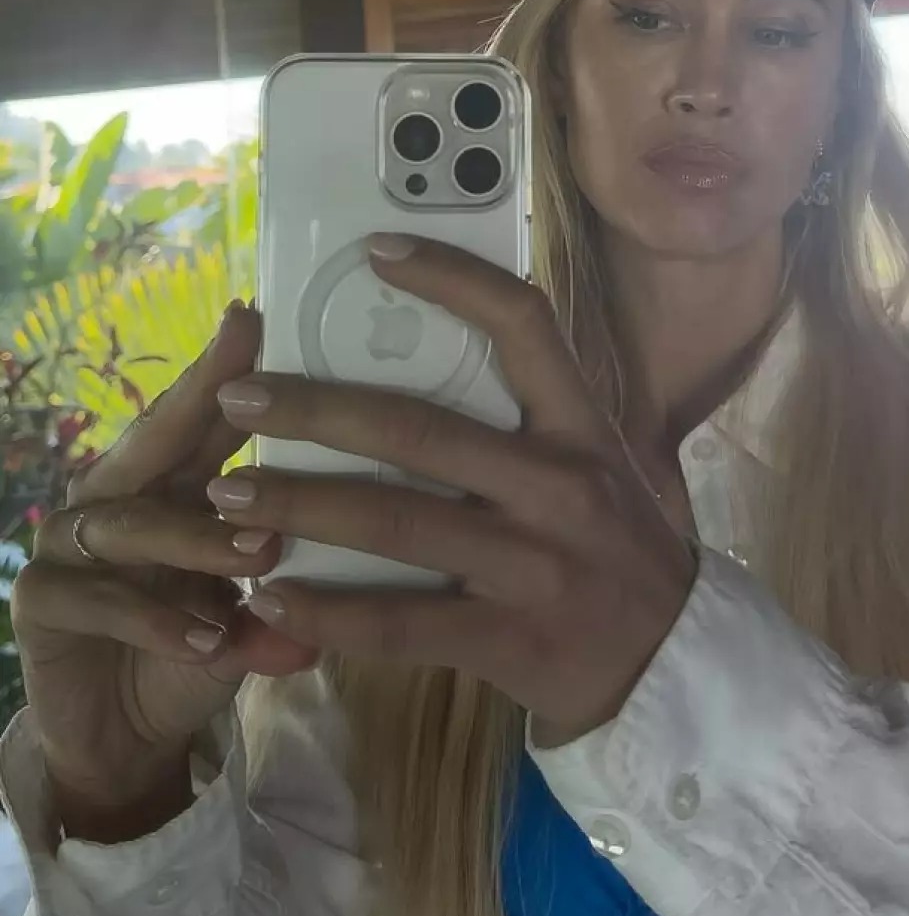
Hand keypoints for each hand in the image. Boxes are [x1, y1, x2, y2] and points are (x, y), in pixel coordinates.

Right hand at [10, 303, 320, 810]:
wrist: (127, 736)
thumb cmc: (201, 652)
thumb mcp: (257, 626)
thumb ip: (284, 613)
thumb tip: (323, 630)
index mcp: (175, 486)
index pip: (205, 420)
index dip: (226, 370)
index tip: (257, 317)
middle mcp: (119, 499)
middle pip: (153, 439)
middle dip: (198, 402)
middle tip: (246, 381)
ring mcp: (71, 545)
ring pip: (131, 523)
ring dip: (199, 539)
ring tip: (261, 556)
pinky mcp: (42, 601)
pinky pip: (97, 597)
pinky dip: (156, 618)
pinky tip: (209, 638)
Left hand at [212, 236, 697, 746]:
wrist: (673, 664)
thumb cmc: (620, 552)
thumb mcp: (600, 470)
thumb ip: (531, 427)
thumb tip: (418, 369)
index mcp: (583, 430)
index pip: (524, 327)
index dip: (451, 280)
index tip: (378, 252)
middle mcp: (559, 486)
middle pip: (420, 431)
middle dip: (317, 410)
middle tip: (241, 398)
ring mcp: (532, 566)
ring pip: (393, 523)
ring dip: (298, 506)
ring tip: (228, 496)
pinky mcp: (507, 639)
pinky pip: (399, 624)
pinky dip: (326, 611)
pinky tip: (271, 599)